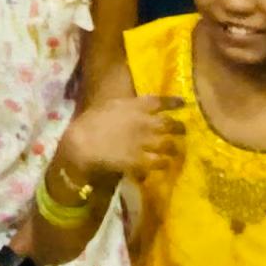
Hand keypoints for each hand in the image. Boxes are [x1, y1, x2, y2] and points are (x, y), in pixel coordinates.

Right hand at [54, 87, 184, 188]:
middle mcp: (146, 122)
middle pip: (170, 124)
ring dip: (174, 147)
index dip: (174, 102)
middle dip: (179, 127)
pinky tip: (164, 164)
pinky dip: (163, 163)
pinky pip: (160, 162)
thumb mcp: (110, 105)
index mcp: (137, 106)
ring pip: (169, 145)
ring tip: (176, 150)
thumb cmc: (90, 120)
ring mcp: (145, 142)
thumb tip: (134, 107)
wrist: (83, 142)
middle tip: (182, 130)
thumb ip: (126, 106)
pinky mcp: (141, 160)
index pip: (161, 102)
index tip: (182, 103)